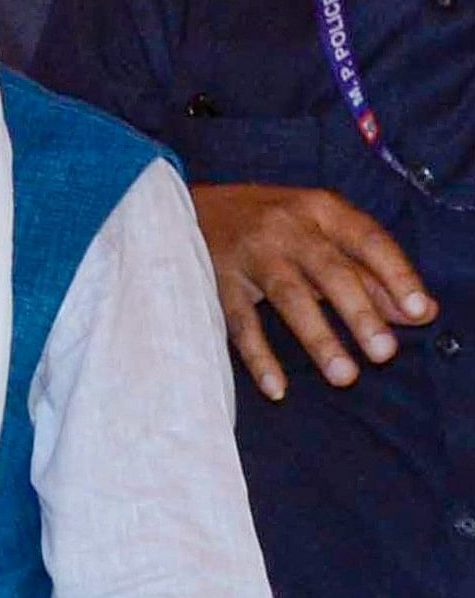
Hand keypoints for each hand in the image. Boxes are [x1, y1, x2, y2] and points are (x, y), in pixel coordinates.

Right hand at [192, 181, 435, 398]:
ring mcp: (248, 254)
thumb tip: (418, 313)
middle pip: (329, 271)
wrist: (179, 209)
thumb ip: (368, 272)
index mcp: (320, 209)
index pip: (368, 240)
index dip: (396, 274)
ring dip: (318, 338)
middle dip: (359, 313)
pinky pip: (239, 323)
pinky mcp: (215, 281)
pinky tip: (278, 388)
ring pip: (288, 298)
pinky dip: (258, 357)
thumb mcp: (320, 233)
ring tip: (344, 376)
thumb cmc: (269, 225)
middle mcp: (286, 227)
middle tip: (384, 353)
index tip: (418, 311)